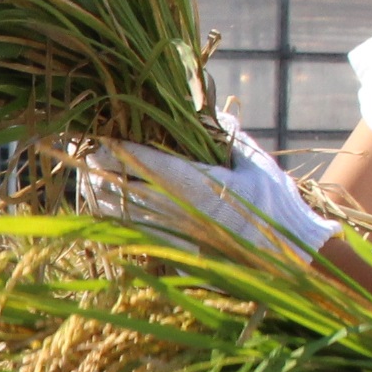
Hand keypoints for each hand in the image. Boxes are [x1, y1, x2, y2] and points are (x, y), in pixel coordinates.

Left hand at [82, 114, 333, 259]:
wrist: (284, 262)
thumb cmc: (275, 206)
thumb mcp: (256, 163)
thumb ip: (227, 134)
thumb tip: (205, 109)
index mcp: (200, 189)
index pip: (146, 165)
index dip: (118, 149)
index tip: (102, 135)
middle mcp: (178, 215)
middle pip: (120, 189)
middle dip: (100, 168)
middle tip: (88, 148)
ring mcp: (169, 238)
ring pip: (116, 213)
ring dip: (99, 190)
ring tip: (91, 169)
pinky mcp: (165, 255)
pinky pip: (127, 230)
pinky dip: (111, 212)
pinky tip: (106, 196)